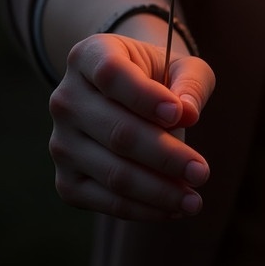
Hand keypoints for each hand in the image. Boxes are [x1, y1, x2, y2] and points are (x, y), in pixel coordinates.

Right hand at [49, 33, 215, 220]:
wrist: (130, 95)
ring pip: (112, 172)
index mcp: (89, 56)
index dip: (145, 96)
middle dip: (165, 155)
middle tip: (202, 172)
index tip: (181, 115)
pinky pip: (104, 201)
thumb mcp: (181, 65)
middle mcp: (66, 98)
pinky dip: (142, 209)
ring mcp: (62, 142)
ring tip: (194, 200)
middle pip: (117, 132)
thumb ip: (189, 83)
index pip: (111, 74)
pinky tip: (174, 208)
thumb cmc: (159, 76)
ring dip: (158, 190)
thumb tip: (187, 114)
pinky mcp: (66, 180)